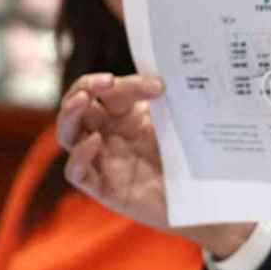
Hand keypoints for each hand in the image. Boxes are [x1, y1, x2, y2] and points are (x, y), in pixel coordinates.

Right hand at [57, 73, 253, 257]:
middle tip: (105, 81)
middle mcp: (108, 134)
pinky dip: (80, 156)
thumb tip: (169, 69)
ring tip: (83, 100)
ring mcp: (102, 160)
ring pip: (69, 134)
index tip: (159, 85)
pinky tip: (94, 142)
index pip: (112, 91)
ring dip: (70, 114)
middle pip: (80, 106)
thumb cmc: (190, 159)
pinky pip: (77, 172)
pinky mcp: (103, 188)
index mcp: (125, 116)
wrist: (201, 199)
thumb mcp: (179, 125)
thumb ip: (169, 101)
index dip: (129, 83)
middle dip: (87, 87)